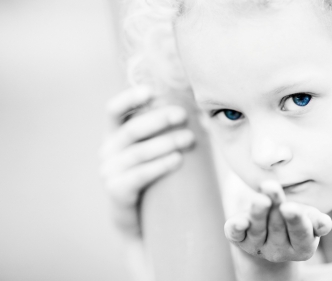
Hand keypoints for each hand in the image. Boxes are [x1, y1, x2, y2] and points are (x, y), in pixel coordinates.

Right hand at [99, 85, 194, 237]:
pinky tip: (176, 160)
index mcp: (115, 135)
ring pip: (138, 152)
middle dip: (158, 120)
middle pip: (131, 129)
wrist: (140, 219)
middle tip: (183, 116)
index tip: (152, 91)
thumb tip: (202, 117)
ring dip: (165, 143)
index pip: (114, 110)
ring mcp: (109, 171)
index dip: (129, 98)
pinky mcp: (117, 191)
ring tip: (189, 140)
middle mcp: (108, 150)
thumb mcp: (155, 152)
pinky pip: (138, 176)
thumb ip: (167, 133)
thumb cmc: (153, 178)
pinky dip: (158, 167)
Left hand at [224, 181, 331, 262]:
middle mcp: (278, 251)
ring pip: (257, 229)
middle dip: (275, 206)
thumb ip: (318, 221)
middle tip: (271, 186)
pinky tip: (238, 221)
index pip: (300, 234)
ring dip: (257, 213)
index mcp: (302, 247)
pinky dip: (236, 228)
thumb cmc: (295, 217)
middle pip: (277, 228)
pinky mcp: (239, 239)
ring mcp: (257, 246)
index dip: (295, 220)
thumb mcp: (309, 218)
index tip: (289, 206)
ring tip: (259, 197)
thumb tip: (324, 224)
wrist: (270, 225)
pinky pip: (236, 235)